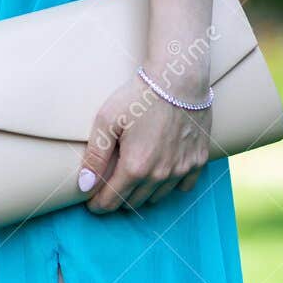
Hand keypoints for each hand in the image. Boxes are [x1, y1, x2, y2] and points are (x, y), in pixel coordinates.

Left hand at [78, 68, 211, 213]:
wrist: (180, 78)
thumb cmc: (140, 96)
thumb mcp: (107, 121)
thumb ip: (94, 156)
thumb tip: (84, 187)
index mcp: (135, 168)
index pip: (111, 202)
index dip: (97, 204)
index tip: (92, 200)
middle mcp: (159, 175)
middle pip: (132, 203)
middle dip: (118, 198)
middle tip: (110, 185)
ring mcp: (181, 170)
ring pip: (156, 198)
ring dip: (142, 193)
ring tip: (133, 176)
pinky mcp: (197, 161)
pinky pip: (182, 188)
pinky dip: (170, 185)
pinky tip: (161, 172)